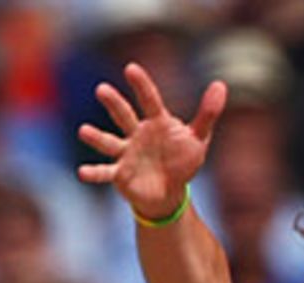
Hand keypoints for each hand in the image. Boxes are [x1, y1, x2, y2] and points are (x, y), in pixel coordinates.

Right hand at [77, 62, 226, 220]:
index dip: (142, 85)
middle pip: (124, 115)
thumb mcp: (198, 139)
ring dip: (96, 137)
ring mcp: (126, 153)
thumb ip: (207, 114)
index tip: (131, 69)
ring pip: (109, 142)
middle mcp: (137, 134)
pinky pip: (106, 172)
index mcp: (156, 122)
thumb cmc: (182, 161)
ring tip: (84, 131)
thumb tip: (220, 85)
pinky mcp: (121, 174)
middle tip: (102, 90)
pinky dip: (94, 173)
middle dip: (114, 104)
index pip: (149, 100)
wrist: (170, 193)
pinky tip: (82, 173)